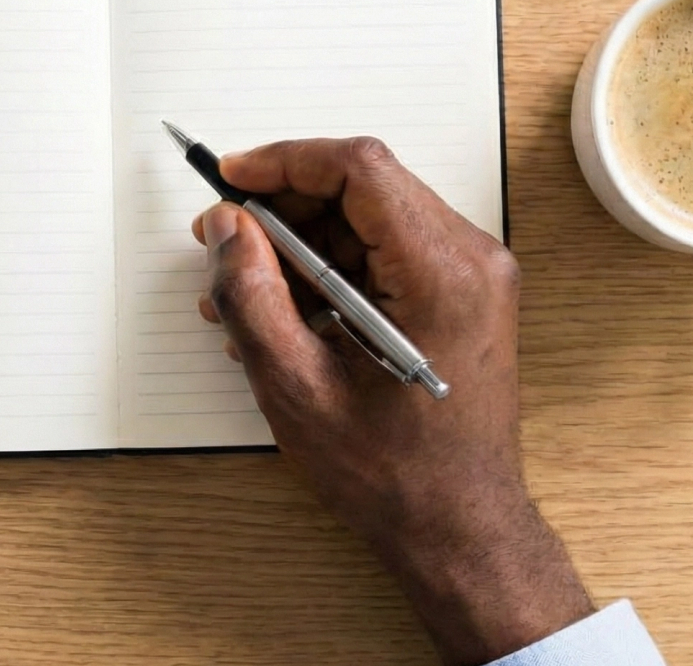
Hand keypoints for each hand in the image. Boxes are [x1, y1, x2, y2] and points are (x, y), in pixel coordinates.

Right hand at [194, 138, 591, 665]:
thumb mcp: (297, 387)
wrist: (461, 531)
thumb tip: (226, 227)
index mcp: (442, 274)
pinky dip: (326, 267)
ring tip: (242, 289)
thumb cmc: (397, 476)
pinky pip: (380, 249)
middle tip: (223, 237)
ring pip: (364, 216)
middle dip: (282, 205)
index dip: (285, 161)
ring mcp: (469, 275)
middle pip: (360, 187)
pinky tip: (281, 309)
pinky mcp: (456, 292)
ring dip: (297, 241)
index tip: (230, 177)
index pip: (359, 169)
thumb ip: (251, 295)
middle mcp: (469, 260)